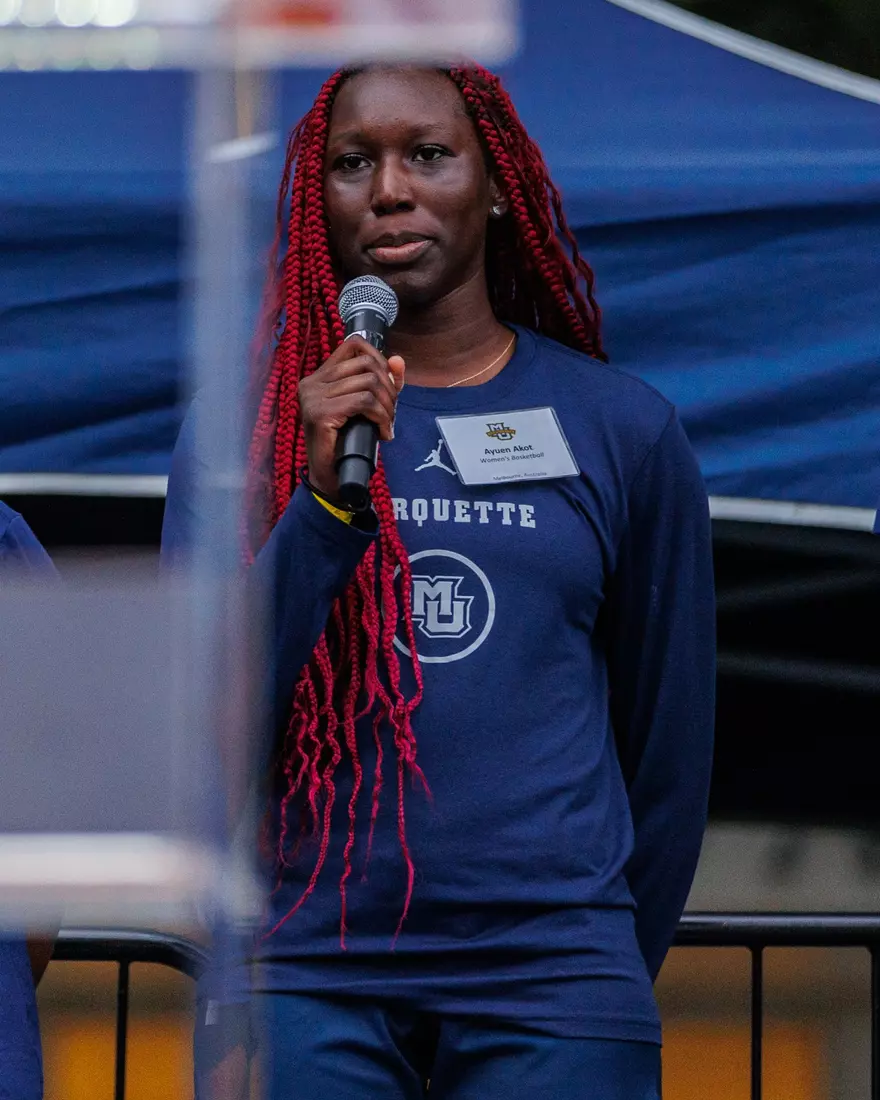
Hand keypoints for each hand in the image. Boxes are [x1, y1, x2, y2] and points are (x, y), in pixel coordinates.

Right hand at [299, 336, 404, 501]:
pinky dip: (382, 416)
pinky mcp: (321, 414)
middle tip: (391, 413)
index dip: (379, 357)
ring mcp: (313, 398)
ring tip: (388, 424)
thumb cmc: (345, 444)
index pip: (352, 345)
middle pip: (365, 364)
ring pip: (368, 383)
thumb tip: (398, 360)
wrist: (330, 479)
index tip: (389, 383)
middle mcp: (311, 384)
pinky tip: (383, 432)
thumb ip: (382, 383)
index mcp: (318, 378)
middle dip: (389, 388)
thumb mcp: (366, 409)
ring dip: (388, 406)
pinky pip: (364, 402)